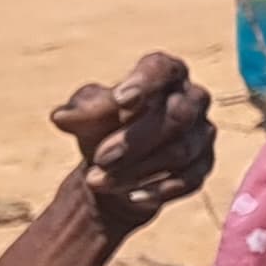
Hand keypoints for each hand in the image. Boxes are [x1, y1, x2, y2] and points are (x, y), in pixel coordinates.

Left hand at [53, 53, 214, 229]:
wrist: (113, 169)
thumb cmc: (101, 129)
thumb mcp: (85, 116)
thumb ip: (79, 111)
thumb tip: (63, 117)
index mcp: (165, 73)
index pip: (163, 69)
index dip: (146, 84)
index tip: (121, 101)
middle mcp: (192, 98)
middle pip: (177, 116)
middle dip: (136, 140)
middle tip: (100, 158)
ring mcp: (202, 133)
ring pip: (180, 151)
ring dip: (138, 169)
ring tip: (98, 181)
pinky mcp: (203, 166)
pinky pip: (188, 179)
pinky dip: (158, 189)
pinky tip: (131, 196)